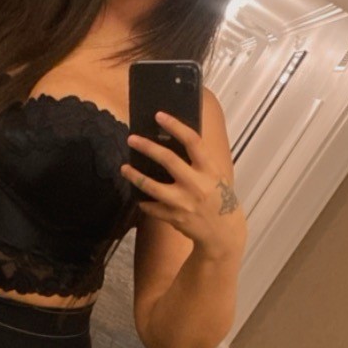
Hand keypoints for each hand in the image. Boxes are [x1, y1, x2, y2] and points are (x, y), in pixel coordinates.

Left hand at [120, 110, 246, 257]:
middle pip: (168, 160)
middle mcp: (197, 184)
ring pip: (153, 187)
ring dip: (135, 176)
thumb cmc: (219, 198)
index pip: (192, 141)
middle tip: (131, 139)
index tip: (159, 115)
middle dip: (147, 147)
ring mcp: (184, 203)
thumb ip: (198, 162)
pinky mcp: (175, 218)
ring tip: (124, 168)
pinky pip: (153, 208)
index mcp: (209, 169)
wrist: (224, 232)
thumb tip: (172, 141)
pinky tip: (137, 196)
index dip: (175, 126)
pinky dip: (144, 202)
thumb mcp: (215, 176)